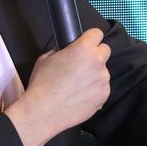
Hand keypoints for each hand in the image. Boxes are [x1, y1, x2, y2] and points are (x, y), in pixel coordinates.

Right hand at [5, 28, 110, 145]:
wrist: (43, 112)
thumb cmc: (42, 85)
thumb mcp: (46, 59)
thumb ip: (62, 51)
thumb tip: (68, 51)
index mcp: (83, 49)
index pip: (97, 33)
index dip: (90, 38)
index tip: (86, 43)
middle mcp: (97, 62)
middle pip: (105, 50)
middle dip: (95, 54)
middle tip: (82, 64)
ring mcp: (103, 80)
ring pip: (103, 71)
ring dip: (94, 74)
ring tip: (77, 85)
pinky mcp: (104, 95)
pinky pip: (102, 87)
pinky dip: (95, 89)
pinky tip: (80, 95)